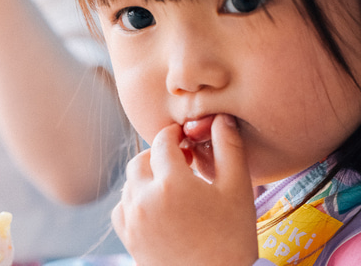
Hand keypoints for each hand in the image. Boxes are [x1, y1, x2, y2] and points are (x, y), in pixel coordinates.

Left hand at [112, 114, 258, 265]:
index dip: (176, 134)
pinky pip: (122, 208)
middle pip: (141, 160)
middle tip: (183, 161)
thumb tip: (220, 117)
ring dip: (148, 176)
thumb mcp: (238, 186)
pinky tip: (158, 206)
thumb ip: (228, 146)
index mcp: (171, 182)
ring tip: (173, 185)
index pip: (162, 141)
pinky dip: (135, 200)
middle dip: (159, 154)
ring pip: (130, 183)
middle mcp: (145, 200)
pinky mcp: (130, 242)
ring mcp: (134, 223)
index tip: (189, 140)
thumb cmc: (232, 236)